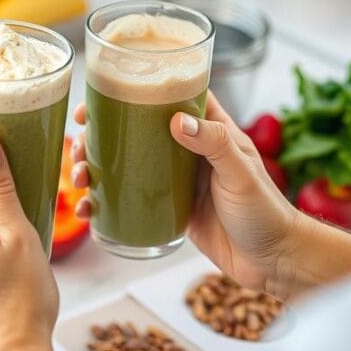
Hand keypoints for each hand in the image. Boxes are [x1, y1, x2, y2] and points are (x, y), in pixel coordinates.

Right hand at [71, 92, 300, 296]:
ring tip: (78, 180)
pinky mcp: (170, 209)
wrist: (273, 261)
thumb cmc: (266, 212)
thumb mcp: (240, 173)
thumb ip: (212, 144)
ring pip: (126, 165)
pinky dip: (106, 204)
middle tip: (77, 144)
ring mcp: (176, 180)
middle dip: (100, 135)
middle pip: (135, 130)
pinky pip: (131, 200)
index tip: (100, 94)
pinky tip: (88, 211)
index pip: (169, 95)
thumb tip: (176, 119)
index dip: (133, 89)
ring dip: (95, 169)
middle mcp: (189, 150)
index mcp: (209, 129)